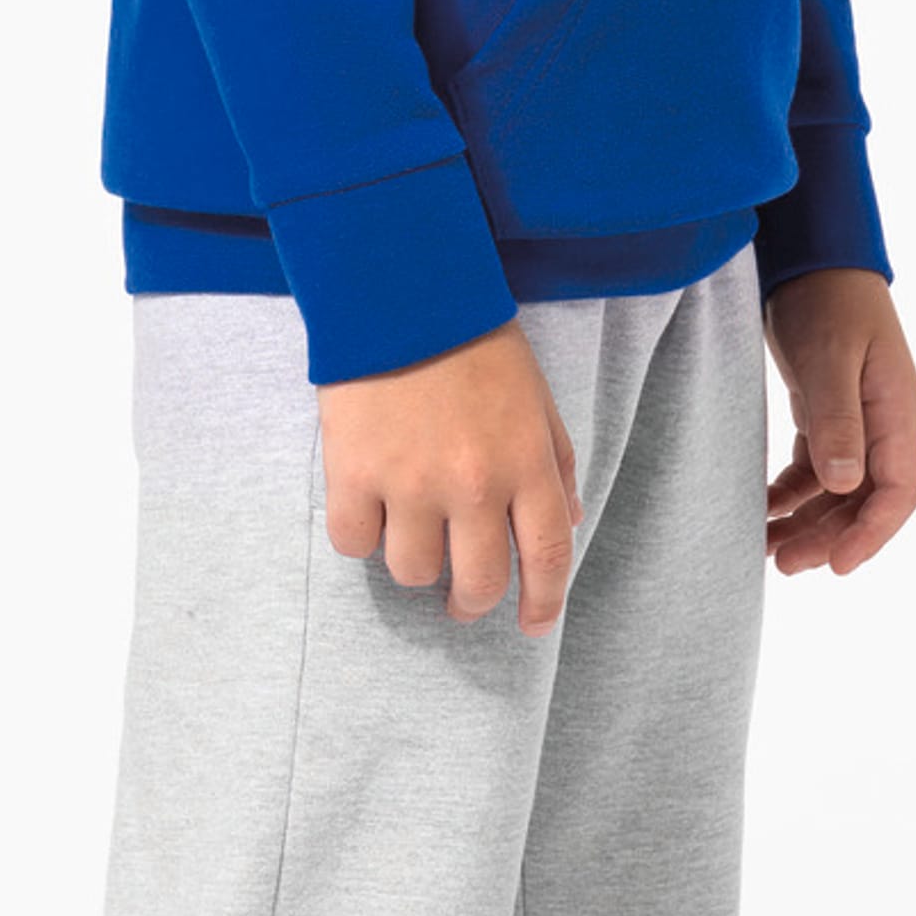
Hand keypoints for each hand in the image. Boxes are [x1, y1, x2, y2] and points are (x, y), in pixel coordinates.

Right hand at [319, 320, 581, 632]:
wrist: (401, 292)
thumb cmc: (473, 341)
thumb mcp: (536, 399)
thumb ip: (555, 466)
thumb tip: (561, 525)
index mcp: (525, 464)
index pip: (546, 558)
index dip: (543, 603)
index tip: (533, 623)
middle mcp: (473, 485)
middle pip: (478, 582)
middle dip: (471, 602)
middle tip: (461, 598)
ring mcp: (410, 484)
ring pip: (411, 571)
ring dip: (415, 564)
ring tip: (411, 533)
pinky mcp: (354, 474)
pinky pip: (354, 542)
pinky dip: (362, 536)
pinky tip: (369, 511)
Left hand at [762, 269, 915, 578]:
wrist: (812, 256)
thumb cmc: (827, 299)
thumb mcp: (830, 359)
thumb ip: (837, 420)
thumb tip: (845, 485)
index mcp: (898, 411)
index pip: (901, 490)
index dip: (873, 533)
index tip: (837, 564)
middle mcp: (884, 422)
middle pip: (868, 500)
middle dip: (832, 537)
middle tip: (788, 565)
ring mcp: (857, 420)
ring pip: (840, 492)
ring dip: (810, 524)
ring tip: (770, 551)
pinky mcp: (826, 414)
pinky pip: (815, 470)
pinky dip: (791, 495)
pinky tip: (764, 511)